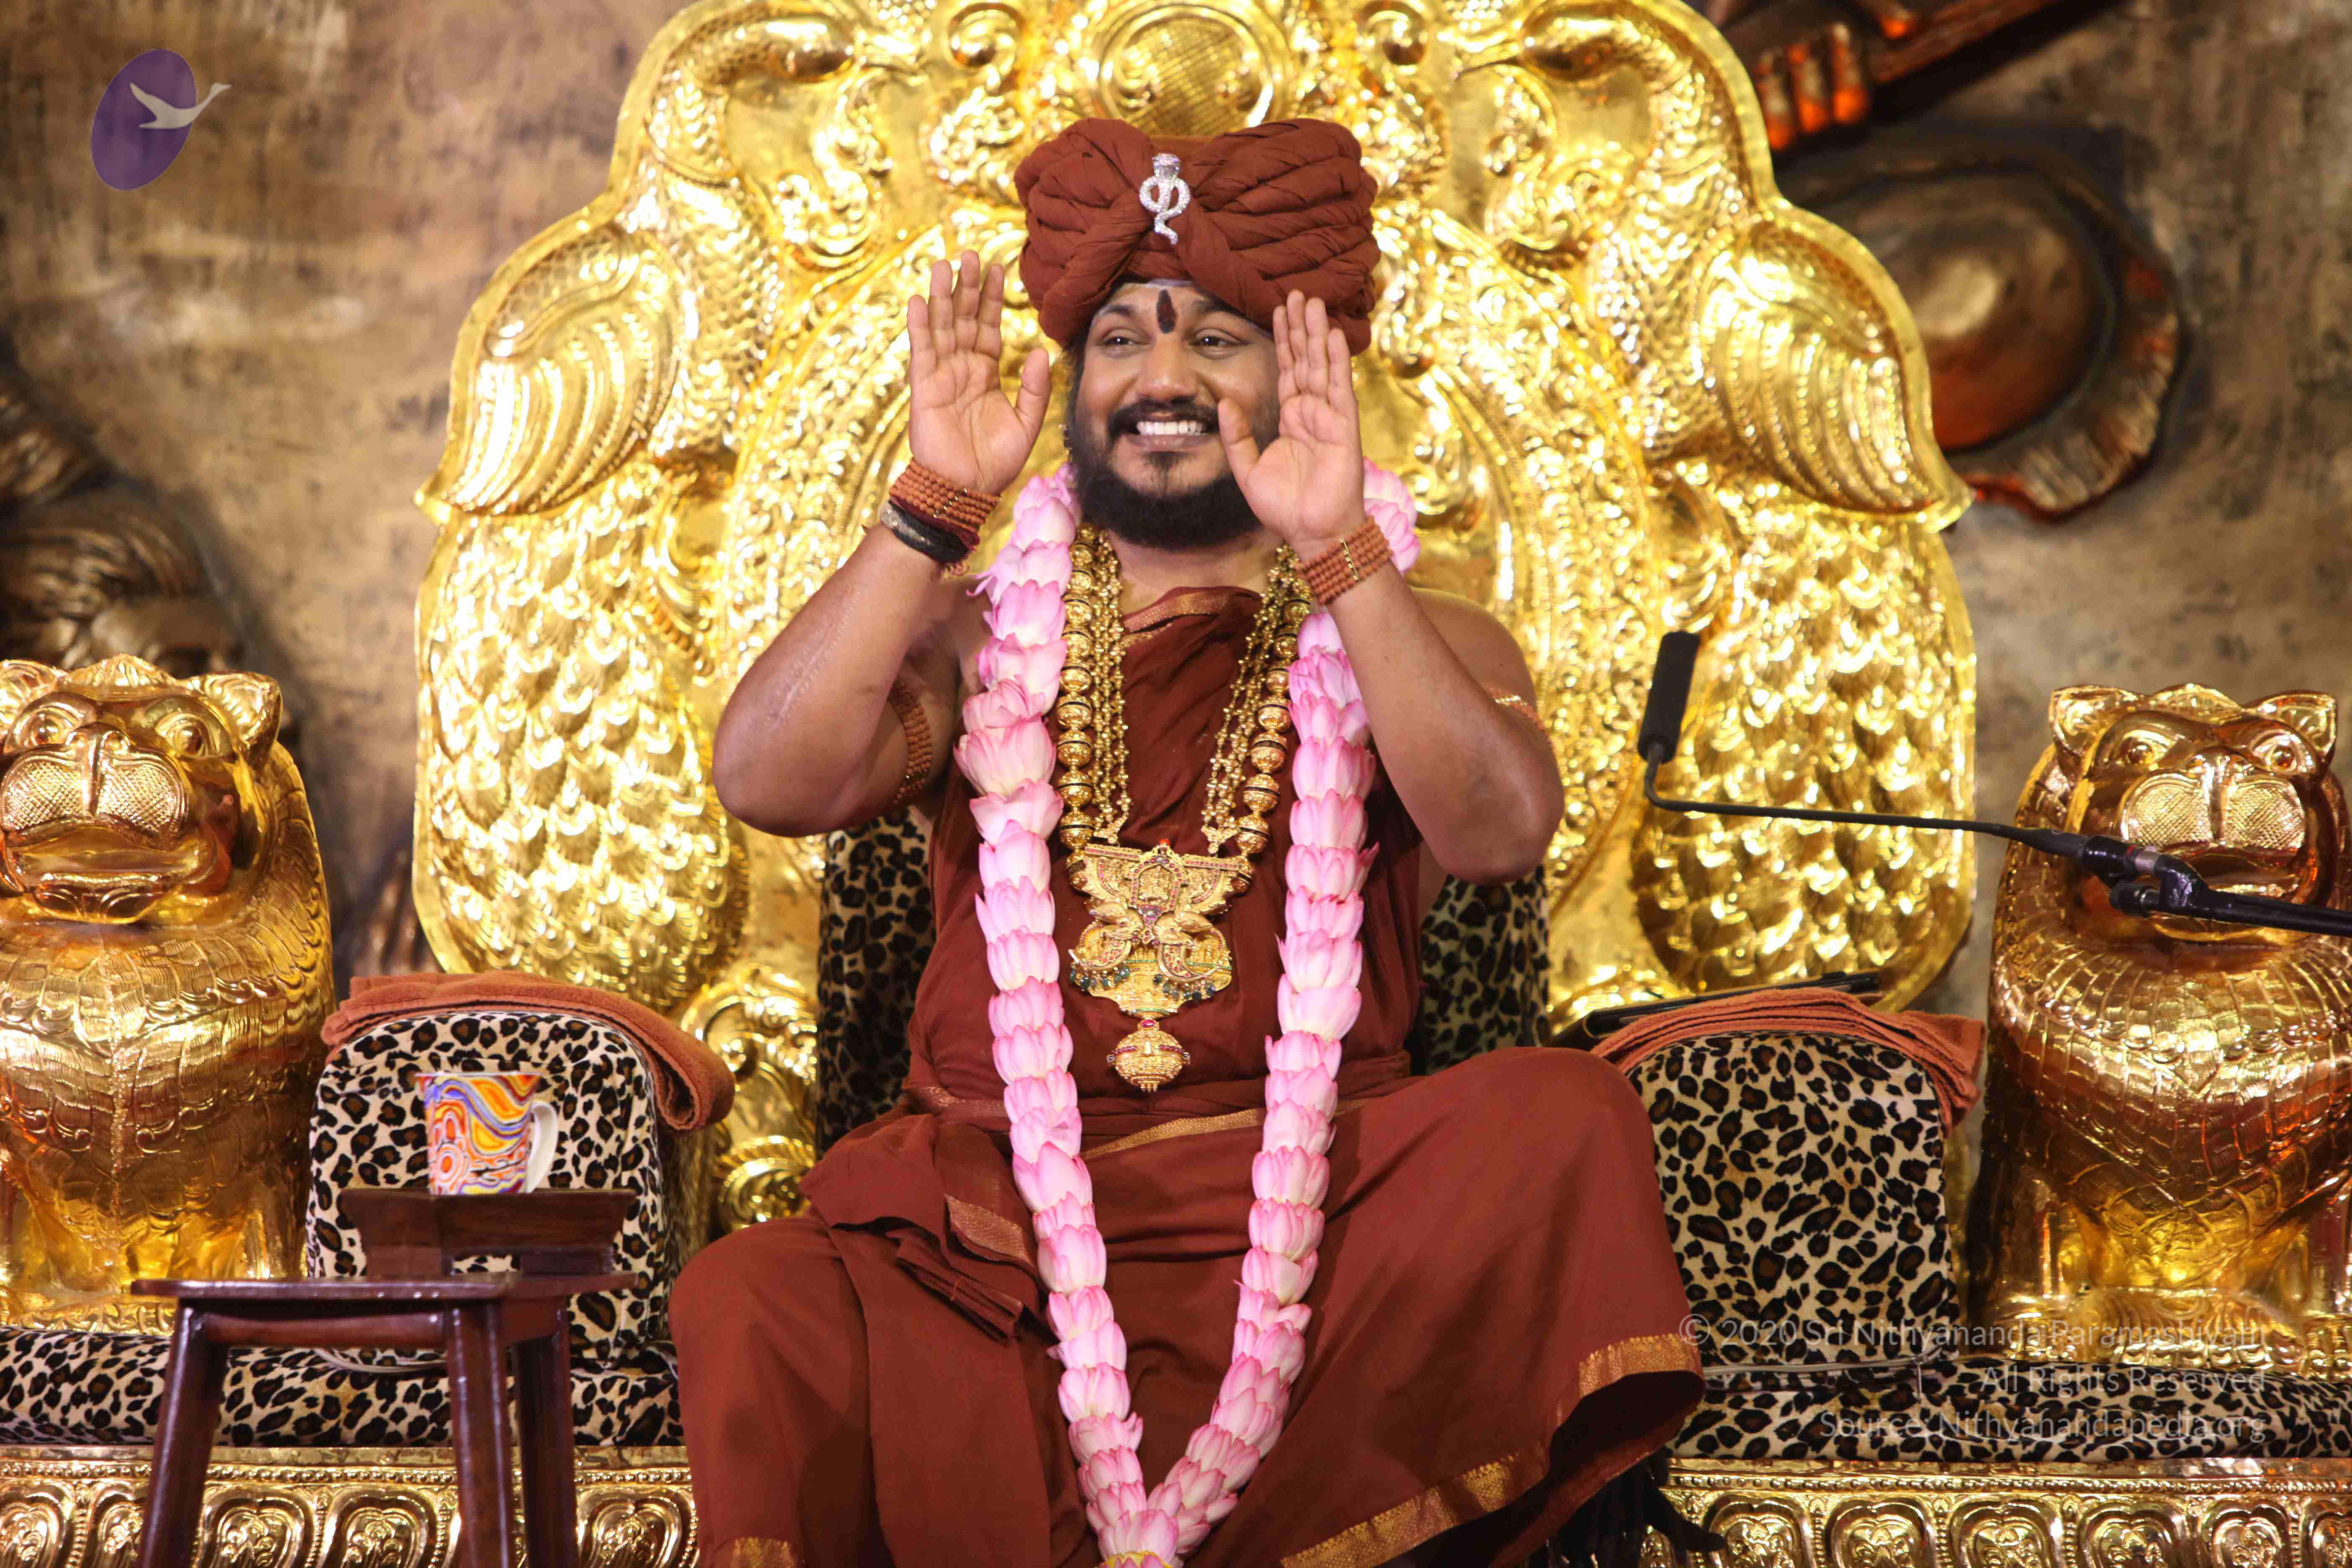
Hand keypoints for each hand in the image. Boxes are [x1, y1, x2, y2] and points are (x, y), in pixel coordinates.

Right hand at [907, 251, 1051, 494]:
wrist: (967, 490)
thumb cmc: (995, 462)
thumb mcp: (1027, 423)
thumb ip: (1035, 387)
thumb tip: (1040, 349)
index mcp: (985, 372)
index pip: (988, 325)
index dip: (993, 297)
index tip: (999, 266)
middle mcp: (962, 368)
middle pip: (964, 318)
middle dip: (968, 286)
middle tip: (972, 253)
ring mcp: (941, 376)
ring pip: (942, 327)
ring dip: (942, 296)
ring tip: (945, 264)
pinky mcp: (924, 389)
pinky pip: (921, 352)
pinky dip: (920, 327)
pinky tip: (919, 301)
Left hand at [1216, 292, 1365, 553]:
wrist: (1312, 532)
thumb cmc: (1285, 507)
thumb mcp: (1248, 469)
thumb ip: (1237, 436)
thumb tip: (1224, 403)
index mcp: (1291, 419)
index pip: (1287, 370)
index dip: (1284, 340)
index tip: (1279, 309)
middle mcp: (1312, 412)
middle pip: (1305, 360)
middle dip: (1301, 326)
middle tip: (1298, 292)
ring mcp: (1329, 418)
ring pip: (1322, 366)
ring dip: (1317, 334)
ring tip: (1313, 301)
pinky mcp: (1344, 428)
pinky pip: (1340, 388)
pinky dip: (1336, 362)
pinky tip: (1331, 335)